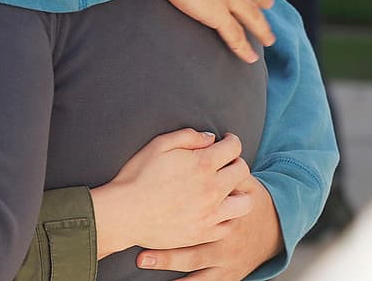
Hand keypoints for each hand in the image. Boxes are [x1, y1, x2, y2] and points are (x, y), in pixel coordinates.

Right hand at [91, 129, 253, 257]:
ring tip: (227, 190)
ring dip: (240, 192)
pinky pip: (230, 225)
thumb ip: (187, 137)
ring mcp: (212, 213)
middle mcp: (213, 188)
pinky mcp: (205, 233)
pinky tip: (216, 211)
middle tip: (225, 163)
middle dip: (236, 162)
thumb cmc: (138, 176)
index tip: (227, 141)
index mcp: (203, 164)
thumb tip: (210, 138)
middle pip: (242, 171)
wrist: (126, 213)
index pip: (234, 148)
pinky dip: (227, 216)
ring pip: (245, 202)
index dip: (232, 140)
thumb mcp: (158, 145)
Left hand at [137, 176, 281, 278]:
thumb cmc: (251, 199)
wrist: (277, 229)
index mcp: (228, 209)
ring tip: (145, 262)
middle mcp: (228, 235)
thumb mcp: (245, 179)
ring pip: (197, 265)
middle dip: (167, 253)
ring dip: (171, 264)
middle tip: (140, 256)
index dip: (175, 209)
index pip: (200, 207)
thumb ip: (226, 164)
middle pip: (195, 247)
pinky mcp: (229, 273)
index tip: (147, 212)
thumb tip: (210, 140)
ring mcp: (227, 257)